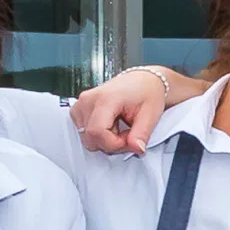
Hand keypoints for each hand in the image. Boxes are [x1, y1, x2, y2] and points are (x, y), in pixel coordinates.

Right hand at [73, 63, 187, 154]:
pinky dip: (97, 134)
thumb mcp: (151, 115)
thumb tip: (136, 149)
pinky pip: (83, 131)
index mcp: (105, 98)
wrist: (143, 81)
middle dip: (110, 143)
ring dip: (104, 139)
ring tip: (120, 128)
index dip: (114, 143)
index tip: (129, 140)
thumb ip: (142, 134)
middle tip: (127, 134)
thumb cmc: (146, 93)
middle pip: (90, 137)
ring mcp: (81, 104)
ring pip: (86, 137)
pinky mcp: (79, 109)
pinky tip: (110, 125)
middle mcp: (88, 100)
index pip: (97, 133)